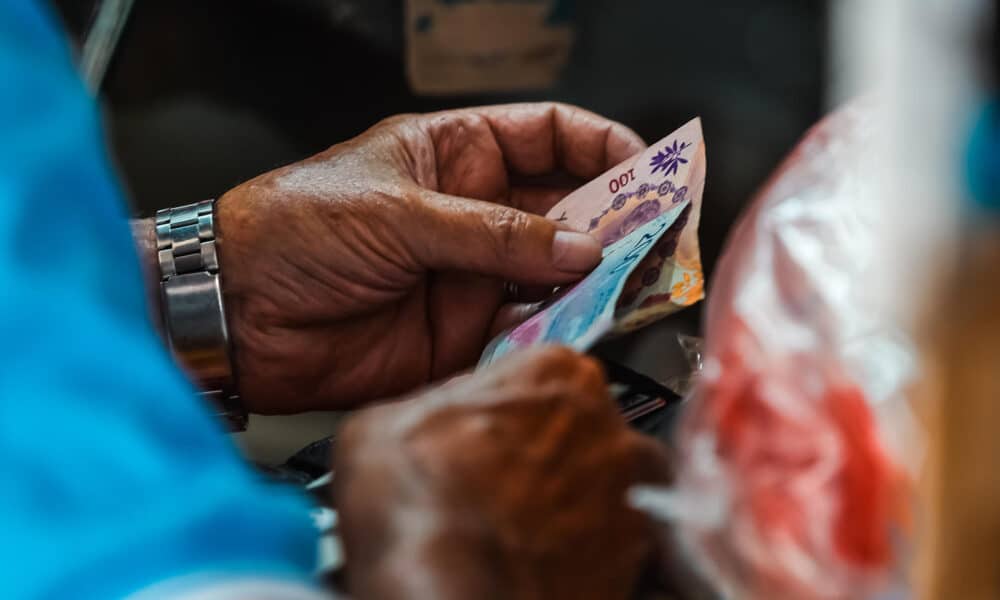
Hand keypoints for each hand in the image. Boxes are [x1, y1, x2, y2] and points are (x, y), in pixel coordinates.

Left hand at [214, 103, 644, 412]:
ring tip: (635, 284)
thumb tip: (580, 244)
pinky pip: (527, 327)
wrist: (238, 313)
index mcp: (456, 154)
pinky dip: (558, 329)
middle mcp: (474, 213)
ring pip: (556, 272)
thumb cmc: (294, 230)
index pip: (550, 136)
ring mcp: (472, 273)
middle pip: (568, 208)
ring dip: (596, 279)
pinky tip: (582, 325)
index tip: (651, 168)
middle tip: (659, 237)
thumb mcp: (400, 214)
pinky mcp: (463, 332)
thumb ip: (494, 233)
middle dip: (616, 220)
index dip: (604, 147)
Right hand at [332, 347, 671, 599]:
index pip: (541, 378)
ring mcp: (632, 488)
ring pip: (607, 487)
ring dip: (578, 504)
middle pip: (581, 430)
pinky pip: (623, 545)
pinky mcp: (643, 554)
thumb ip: (430, 406)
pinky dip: (595, 554)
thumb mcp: (382, 422)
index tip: (487, 437)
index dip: (509, 413)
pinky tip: (549, 564)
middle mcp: (607, 420)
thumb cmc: (420, 503)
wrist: (453, 588)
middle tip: (501, 490)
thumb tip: (428, 423)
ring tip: (525, 536)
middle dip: (550, 456)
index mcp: (554, 370)